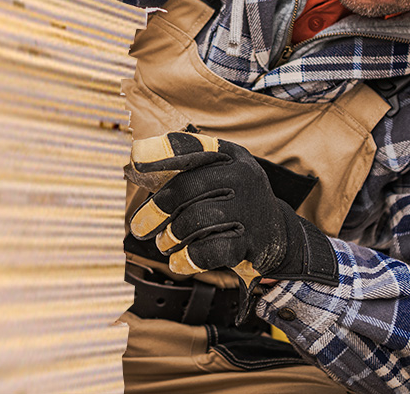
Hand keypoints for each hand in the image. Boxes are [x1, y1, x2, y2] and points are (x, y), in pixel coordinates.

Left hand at [125, 132, 338, 323]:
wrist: (276, 235)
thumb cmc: (232, 202)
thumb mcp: (216, 178)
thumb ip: (181, 172)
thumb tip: (133, 167)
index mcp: (230, 156)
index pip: (193, 147)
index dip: (163, 151)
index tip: (136, 158)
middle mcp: (243, 176)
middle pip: (187, 188)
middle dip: (157, 209)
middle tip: (140, 228)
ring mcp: (250, 209)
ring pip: (195, 220)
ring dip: (172, 236)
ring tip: (164, 243)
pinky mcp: (253, 242)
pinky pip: (210, 250)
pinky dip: (188, 258)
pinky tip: (179, 262)